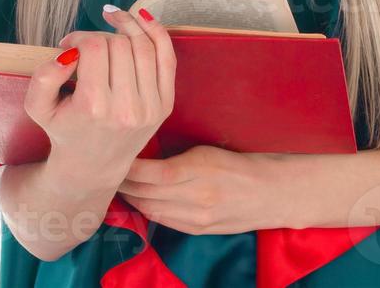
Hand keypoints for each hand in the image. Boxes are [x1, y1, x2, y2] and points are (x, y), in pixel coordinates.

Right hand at [22, 4, 176, 196]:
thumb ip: (43, 77)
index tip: (69, 45)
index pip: (94, 48)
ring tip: (112, 21)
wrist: (93, 166)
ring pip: (144, 46)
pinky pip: (167, 58)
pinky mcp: (165, 106)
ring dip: (127, 27)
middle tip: (87, 45)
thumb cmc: (63, 130)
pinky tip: (141, 18)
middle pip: (119, 44)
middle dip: (100, 36)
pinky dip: (156, 33)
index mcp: (94, 107)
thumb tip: (68, 53)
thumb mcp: (38, 107)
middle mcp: (127, 108)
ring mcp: (150, 107)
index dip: (79, 37)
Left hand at [116, 144, 286, 234]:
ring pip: (151, 210)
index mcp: (202, 168)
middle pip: (148, 194)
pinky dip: (147, 210)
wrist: (270, 193)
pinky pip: (163, 221)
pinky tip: (139, 200)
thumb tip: (142, 155)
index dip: (130, 169)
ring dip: (132, 199)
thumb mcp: (208, 150)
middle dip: (124, 184)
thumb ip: (177, 156)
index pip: (154, 173)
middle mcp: (199, 196)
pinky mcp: (199, 230)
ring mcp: (199, 217)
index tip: (116, 157)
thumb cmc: (238, 163)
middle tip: (109, 171)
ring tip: (118, 185)